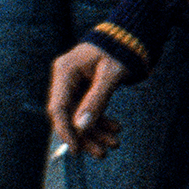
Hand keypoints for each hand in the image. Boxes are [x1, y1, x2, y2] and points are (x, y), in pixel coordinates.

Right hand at [48, 43, 126, 158]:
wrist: (131, 34)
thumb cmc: (121, 49)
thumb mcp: (111, 74)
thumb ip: (97, 99)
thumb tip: (81, 128)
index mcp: (65, 71)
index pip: (58, 108)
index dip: (65, 131)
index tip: (76, 150)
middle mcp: (65, 78)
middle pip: (69, 114)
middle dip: (85, 135)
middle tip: (102, 153)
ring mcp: (74, 83)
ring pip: (80, 114)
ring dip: (95, 131)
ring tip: (114, 144)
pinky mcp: (85, 87)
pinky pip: (89, 108)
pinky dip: (101, 120)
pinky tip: (115, 129)